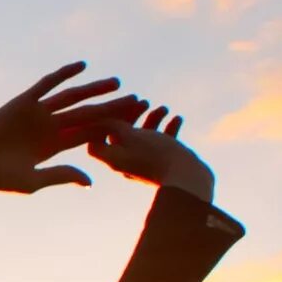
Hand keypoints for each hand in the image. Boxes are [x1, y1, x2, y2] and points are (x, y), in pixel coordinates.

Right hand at [0, 64, 147, 196]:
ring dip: (94, 89)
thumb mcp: (34, 180)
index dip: (112, 129)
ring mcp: (37, 113)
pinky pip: (47, 84)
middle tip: (138, 101)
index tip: (136, 124)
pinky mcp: (24, 101)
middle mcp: (49, 127)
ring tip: (117, 82)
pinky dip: (63, 74)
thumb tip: (91, 180)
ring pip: (72, 97)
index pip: (89, 134)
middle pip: (88, 114)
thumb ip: (62, 174)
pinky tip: (81, 66)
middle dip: (112, 108)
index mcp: (53, 147)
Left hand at [88, 102, 215, 199]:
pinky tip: (177, 118)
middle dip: (133, 115)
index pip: (96, 141)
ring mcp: (144, 163)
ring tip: (164, 108)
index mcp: (113, 159)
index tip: (115, 110)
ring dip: (153, 119)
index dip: (101, 124)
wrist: (186, 180)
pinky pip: (161, 144)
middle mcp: (125, 163)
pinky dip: (167, 129)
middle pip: (122, 136)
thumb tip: (103, 118)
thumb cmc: (156, 156)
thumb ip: (115, 125)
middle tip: (144, 102)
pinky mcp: (162, 164)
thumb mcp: (131, 135)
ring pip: (144, 137)